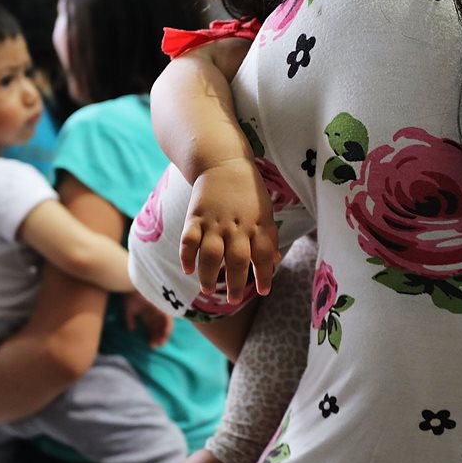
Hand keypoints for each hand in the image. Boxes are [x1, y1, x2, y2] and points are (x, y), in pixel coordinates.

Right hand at [124, 293, 173, 348]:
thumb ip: (129, 320)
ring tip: (161, 343)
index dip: (152, 337)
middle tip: (157, 346)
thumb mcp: (128, 310)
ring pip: (165, 325)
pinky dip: (168, 326)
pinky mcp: (163, 306)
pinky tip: (165, 334)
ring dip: (164, 334)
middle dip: (159, 338)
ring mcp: (159, 310)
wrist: (133, 285)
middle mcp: (155, 313)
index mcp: (147, 314)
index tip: (151, 346)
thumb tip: (130, 330)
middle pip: (160, 328)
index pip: (152, 328)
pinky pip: (168, 318)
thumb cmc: (129, 295)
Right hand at [180, 158, 278, 301]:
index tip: (263, 291)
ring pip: (211, 255)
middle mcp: (236, 227)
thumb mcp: (265, 211)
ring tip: (208, 290)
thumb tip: (274, 260)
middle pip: (237, 260)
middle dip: (236, 284)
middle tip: (233, 301)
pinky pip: (189, 240)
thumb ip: (268, 237)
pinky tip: (188, 269)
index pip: (263, 255)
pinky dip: (187, 256)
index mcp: (257, 225)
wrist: (223, 161)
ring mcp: (215, 222)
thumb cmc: (248, 190)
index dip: (265, 275)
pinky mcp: (195, 216)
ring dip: (209, 275)